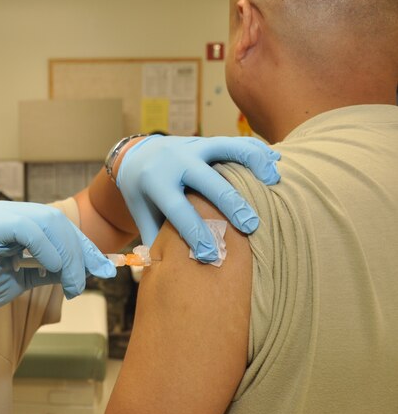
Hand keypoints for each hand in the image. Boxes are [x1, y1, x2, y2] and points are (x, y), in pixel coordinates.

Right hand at [0, 200, 115, 327]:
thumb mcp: (25, 277)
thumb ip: (51, 269)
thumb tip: (84, 269)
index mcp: (17, 220)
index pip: (59, 226)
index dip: (84, 247)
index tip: (103, 268)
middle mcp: (9, 210)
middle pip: (58, 221)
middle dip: (80, 251)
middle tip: (85, 281)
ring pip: (48, 222)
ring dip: (68, 255)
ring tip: (72, 283)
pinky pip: (28, 229)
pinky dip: (47, 249)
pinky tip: (53, 268)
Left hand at [116, 135, 280, 262]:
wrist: (138, 153)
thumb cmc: (143, 194)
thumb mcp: (141, 213)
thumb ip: (154, 237)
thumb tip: (165, 271)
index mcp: (155, 182)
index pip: (178, 209)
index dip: (195, 233)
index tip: (211, 255)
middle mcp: (175, 161)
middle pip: (208, 181)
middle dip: (230, 204)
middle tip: (250, 226)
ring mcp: (194, 147)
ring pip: (226, 150)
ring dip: (252, 164)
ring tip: (274, 182)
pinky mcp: (208, 141)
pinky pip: (235, 142)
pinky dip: (256, 150)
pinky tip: (276, 162)